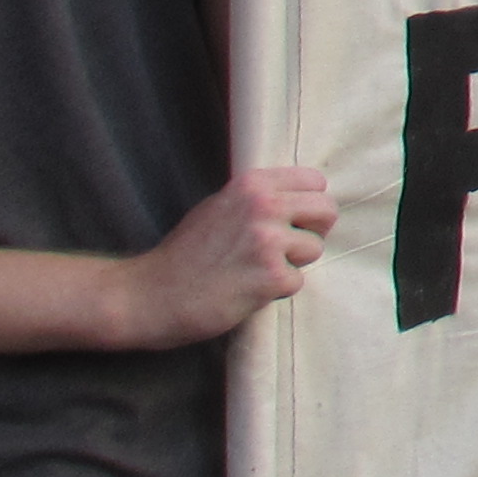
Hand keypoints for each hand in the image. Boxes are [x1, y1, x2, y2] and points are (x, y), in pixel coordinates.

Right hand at [106, 166, 334, 347]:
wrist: (151, 294)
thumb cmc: (186, 253)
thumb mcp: (220, 206)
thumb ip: (259, 198)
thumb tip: (303, 198)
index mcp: (252, 184)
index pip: (315, 182)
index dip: (308, 205)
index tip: (295, 221)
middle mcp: (264, 206)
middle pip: (327, 210)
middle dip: (313, 231)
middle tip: (286, 249)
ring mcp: (268, 241)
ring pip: (315, 249)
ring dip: (292, 264)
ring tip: (256, 270)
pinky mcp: (270, 276)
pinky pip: (297, 281)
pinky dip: (276, 291)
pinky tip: (246, 290)